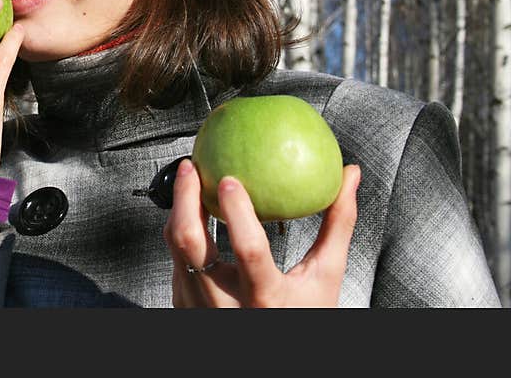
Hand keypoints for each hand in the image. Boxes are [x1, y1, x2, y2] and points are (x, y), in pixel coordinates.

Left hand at [163, 159, 360, 306]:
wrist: (269, 358)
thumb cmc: (303, 315)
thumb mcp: (325, 277)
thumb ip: (337, 225)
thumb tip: (349, 176)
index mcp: (265, 299)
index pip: (247, 251)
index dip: (237, 213)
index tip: (231, 180)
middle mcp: (225, 305)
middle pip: (190, 244)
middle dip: (185, 198)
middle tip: (192, 166)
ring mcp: (198, 305)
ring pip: (175, 247)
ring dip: (178, 208)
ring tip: (188, 177)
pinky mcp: (183, 301)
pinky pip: (174, 257)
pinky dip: (180, 227)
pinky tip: (189, 207)